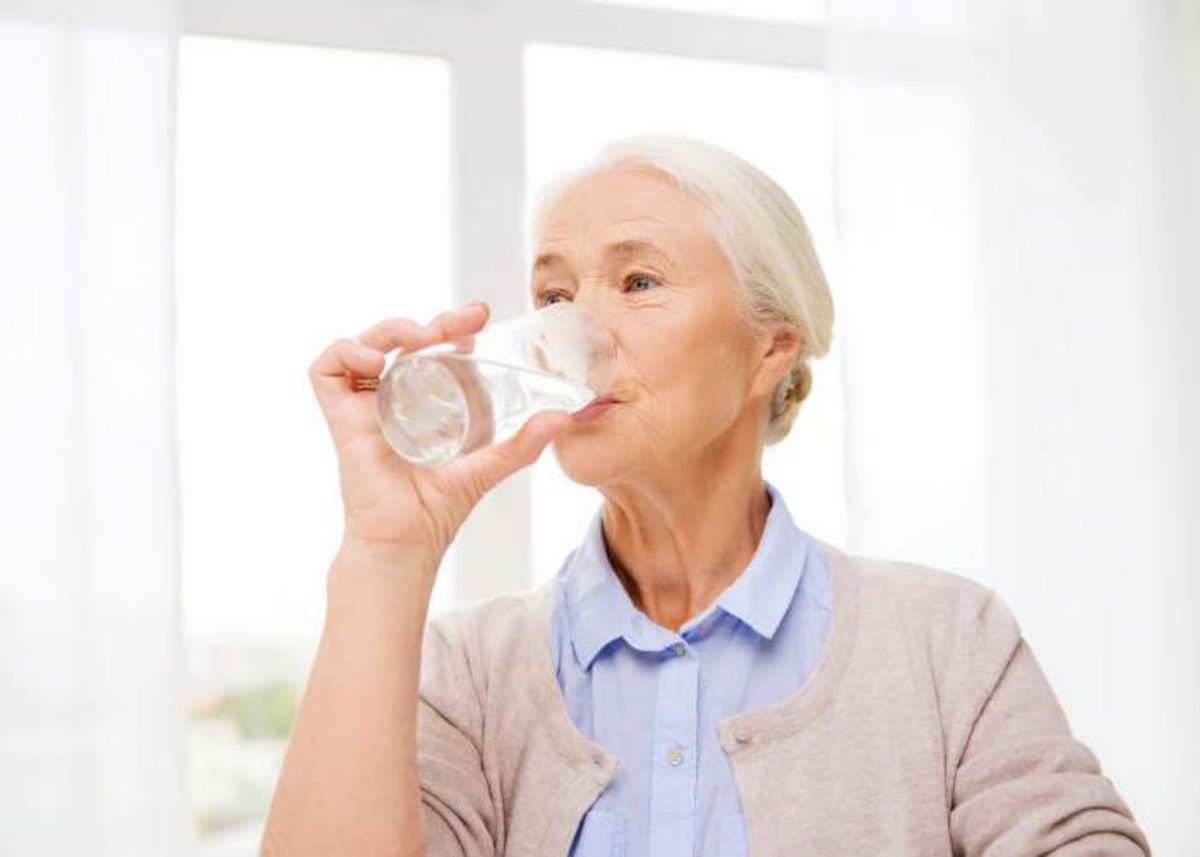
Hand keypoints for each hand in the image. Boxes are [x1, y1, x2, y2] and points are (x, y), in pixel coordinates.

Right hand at [308, 301, 572, 561]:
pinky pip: (327, 370)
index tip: (479, 318)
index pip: (430, 349)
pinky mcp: (340, 417)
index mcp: (420, 401)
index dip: (450, 325)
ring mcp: (363, 405)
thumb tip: (562, 417)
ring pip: (364, 343)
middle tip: (462, 322)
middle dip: (429, 321)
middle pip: (400, 340)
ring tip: (422, 339)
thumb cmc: (437, 510)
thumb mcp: (487, 466)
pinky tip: (377, 362)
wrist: (405, 541)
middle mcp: (389, 397)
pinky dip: (346, 352)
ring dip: (391, 328)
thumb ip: (522, 444)